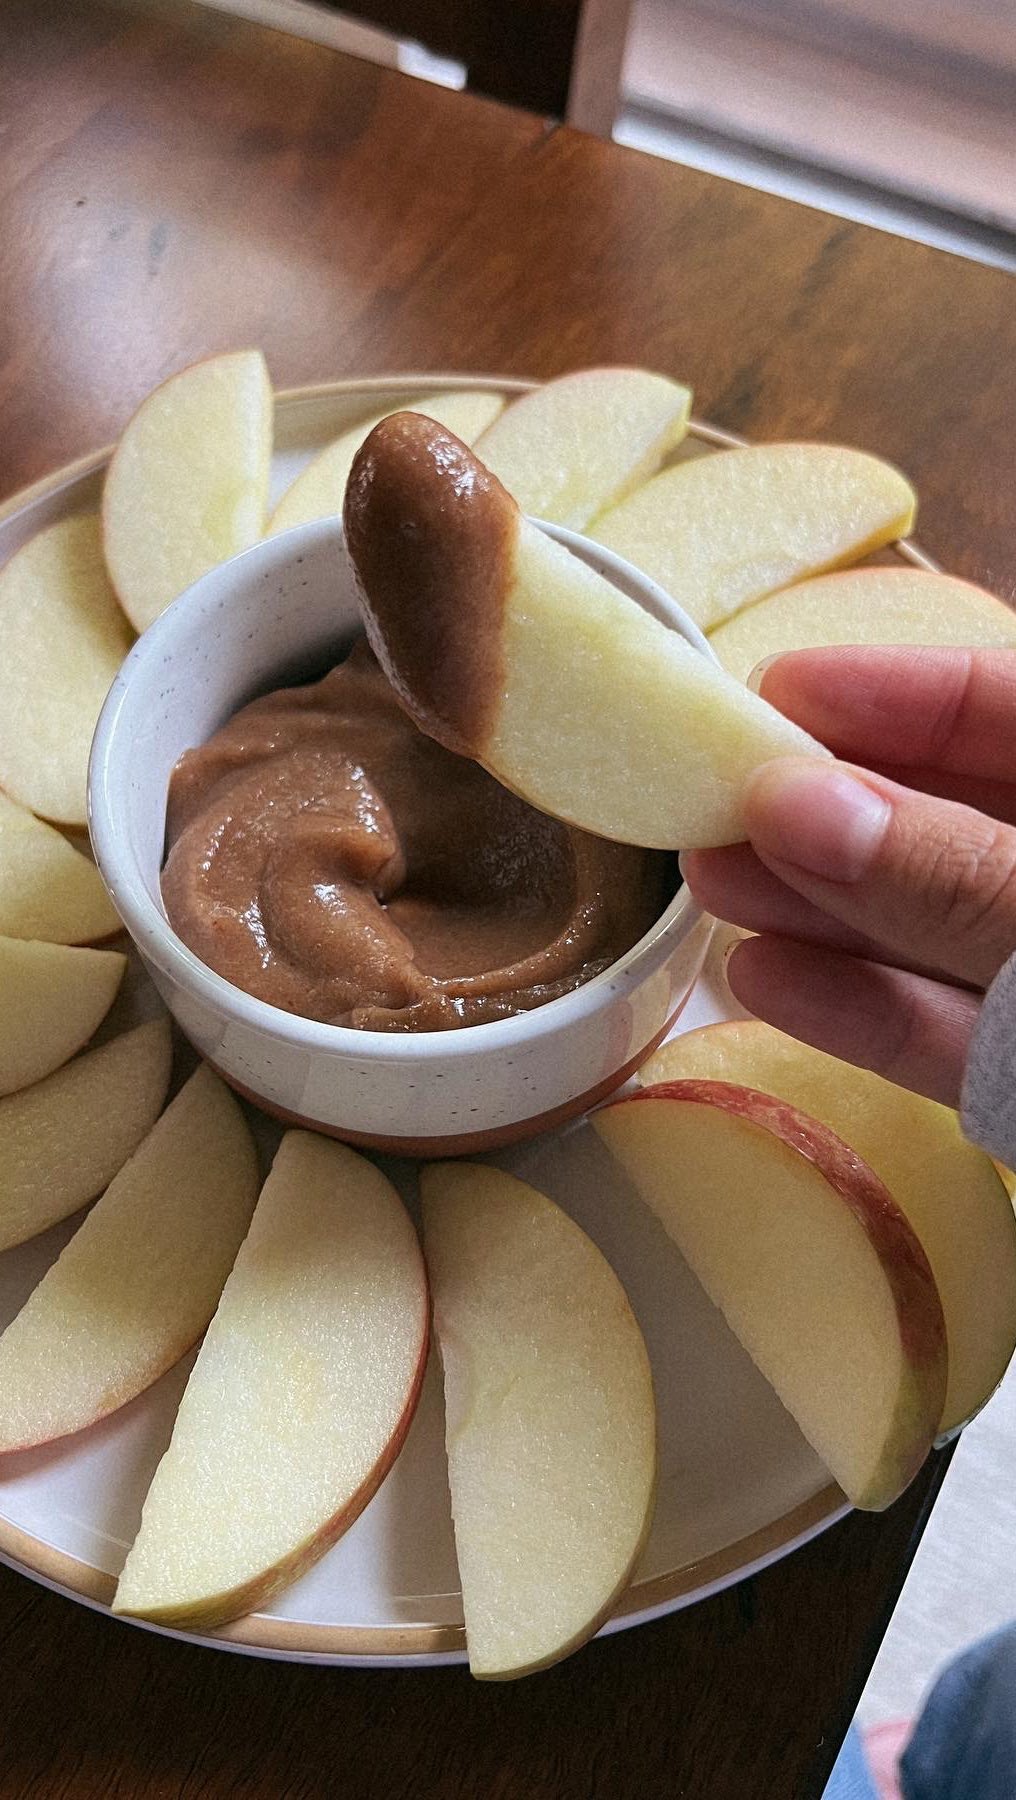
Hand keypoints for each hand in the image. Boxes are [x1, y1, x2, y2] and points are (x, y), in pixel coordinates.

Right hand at [682, 646, 1015, 1105]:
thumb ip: (946, 871)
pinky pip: (947, 1033)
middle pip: (950, 818)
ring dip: (820, 907)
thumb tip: (791, 803)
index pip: (1008, 706)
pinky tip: (764, 981)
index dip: (898, 689)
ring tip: (710, 886)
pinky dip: (860, 1010)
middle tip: (712, 799)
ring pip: (935, 928)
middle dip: (830, 808)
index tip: (779, 687)